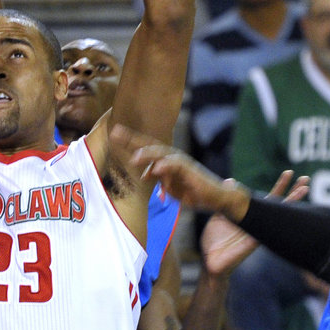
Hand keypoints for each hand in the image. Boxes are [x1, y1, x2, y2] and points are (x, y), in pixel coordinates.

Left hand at [109, 124, 249, 217]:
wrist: (215, 197)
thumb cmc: (192, 190)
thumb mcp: (170, 186)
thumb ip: (157, 178)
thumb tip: (143, 175)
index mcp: (165, 159)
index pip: (145, 147)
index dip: (130, 140)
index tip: (114, 132)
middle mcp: (172, 156)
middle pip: (150, 145)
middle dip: (132, 139)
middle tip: (116, 132)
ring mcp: (181, 161)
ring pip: (161, 153)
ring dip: (147, 154)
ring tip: (134, 157)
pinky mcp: (190, 170)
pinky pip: (176, 166)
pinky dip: (166, 166)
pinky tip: (156, 168)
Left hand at [200, 169, 308, 277]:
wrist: (210, 259)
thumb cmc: (215, 239)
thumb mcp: (220, 214)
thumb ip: (227, 199)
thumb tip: (230, 181)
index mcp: (253, 215)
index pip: (271, 198)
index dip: (280, 186)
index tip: (290, 173)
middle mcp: (260, 223)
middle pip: (282, 205)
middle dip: (294, 192)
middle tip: (306, 179)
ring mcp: (259, 232)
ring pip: (279, 216)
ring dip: (292, 202)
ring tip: (305, 189)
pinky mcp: (253, 241)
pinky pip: (267, 229)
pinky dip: (276, 220)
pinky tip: (287, 211)